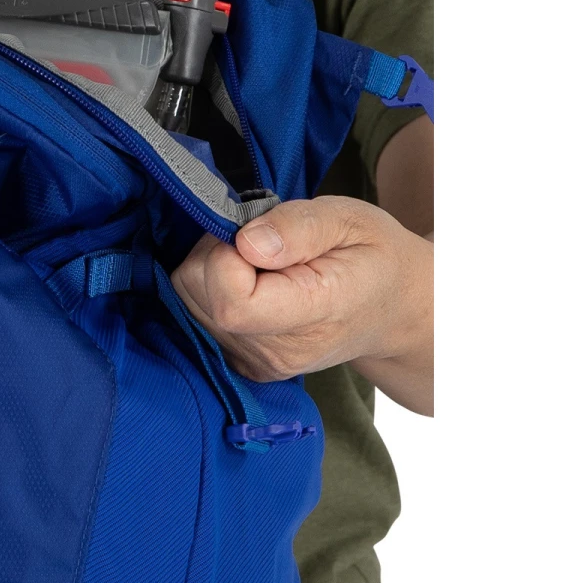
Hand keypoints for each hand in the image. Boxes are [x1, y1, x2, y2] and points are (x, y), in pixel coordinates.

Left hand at [170, 196, 432, 413]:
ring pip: (191, 300)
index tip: (253, 233)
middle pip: (202, 295)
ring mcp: (258, 361)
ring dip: (213, 267)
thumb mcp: (349, 221)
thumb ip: (297, 227)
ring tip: (261, 259)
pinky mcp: (242, 361)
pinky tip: (253, 280)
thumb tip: (245, 242)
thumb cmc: (371, 257)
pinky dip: (212, 288)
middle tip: (261, 240)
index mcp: (314, 315)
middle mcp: (279, 350)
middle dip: (217, 252)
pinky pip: (196, 314)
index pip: (233, 302)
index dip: (226, 254)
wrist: (392, 308)